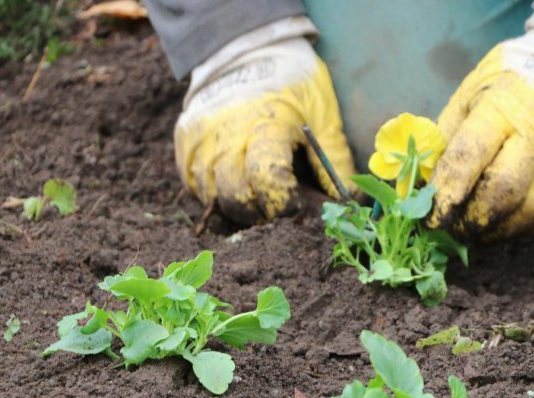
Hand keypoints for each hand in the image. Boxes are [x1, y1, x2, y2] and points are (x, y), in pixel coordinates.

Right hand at [175, 33, 352, 224]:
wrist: (247, 49)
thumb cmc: (292, 84)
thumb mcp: (323, 114)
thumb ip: (335, 159)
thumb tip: (349, 200)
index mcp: (265, 128)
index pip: (267, 183)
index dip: (285, 204)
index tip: (298, 205)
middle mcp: (225, 137)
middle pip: (236, 199)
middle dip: (262, 213)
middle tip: (280, 205)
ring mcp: (199, 142)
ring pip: (212, 199)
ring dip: (238, 208)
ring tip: (259, 195)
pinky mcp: (184, 145)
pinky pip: (194, 188)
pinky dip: (217, 196)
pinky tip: (238, 184)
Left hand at [429, 23, 533, 238]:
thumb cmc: (515, 85)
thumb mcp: (471, 96)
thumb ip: (446, 141)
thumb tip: (420, 189)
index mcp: (504, 107)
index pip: (469, 157)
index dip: (446, 193)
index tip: (429, 217)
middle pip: (503, 191)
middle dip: (470, 219)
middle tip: (451, 230)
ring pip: (529, 214)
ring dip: (496, 231)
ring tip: (474, 232)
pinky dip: (522, 228)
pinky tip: (503, 224)